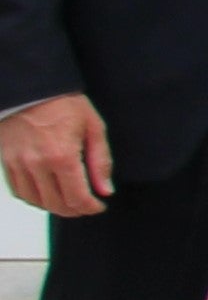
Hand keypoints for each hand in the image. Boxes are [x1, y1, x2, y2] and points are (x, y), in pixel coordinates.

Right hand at [3, 90, 110, 217]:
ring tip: (68, 201)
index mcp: (62, 156)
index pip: (77, 197)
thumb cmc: (63, 104)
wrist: (32, 89)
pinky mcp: (7, 162)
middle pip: (56, 204)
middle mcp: (37, 164)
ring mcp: (19, 164)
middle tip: (86, 206)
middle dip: (75, 210)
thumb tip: (105, 190)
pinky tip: (47, 194)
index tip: (98, 206)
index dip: (90, 207)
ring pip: (36, 201)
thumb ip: (101, 161)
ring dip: (54, 207)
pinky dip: (34, 198)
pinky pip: (19, 191)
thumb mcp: (93, 127)